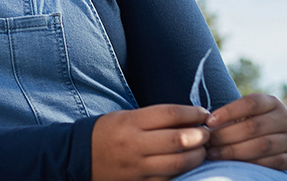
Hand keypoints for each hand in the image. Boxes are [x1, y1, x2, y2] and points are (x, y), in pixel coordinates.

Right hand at [91, 104, 210, 180]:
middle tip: (207, 133)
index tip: (203, 113)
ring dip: (197, 156)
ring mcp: (137, 166)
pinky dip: (184, 172)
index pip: (170, 114)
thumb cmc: (107, 132)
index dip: (192, 113)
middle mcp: (134, 144)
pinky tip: (187, 165)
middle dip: (200, 135)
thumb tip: (189, 118)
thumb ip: (154, 118)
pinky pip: (169, 178)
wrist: (79, 156)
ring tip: (201, 150)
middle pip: (179, 139)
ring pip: (178, 162)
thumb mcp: (125, 116)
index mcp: (130, 122)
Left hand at [206, 93, 286, 170]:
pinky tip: (233, 164)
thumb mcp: (243, 114)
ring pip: (262, 145)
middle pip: (253, 126)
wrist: (273, 141)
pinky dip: (250, 163)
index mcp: (272, 102)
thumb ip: (228, 116)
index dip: (228, 112)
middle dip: (226, 135)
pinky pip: (272, 162)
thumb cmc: (248, 124)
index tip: (209, 122)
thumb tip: (204, 124)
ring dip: (234, 151)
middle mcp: (285, 119)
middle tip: (207, 141)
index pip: (251, 103)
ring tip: (213, 154)